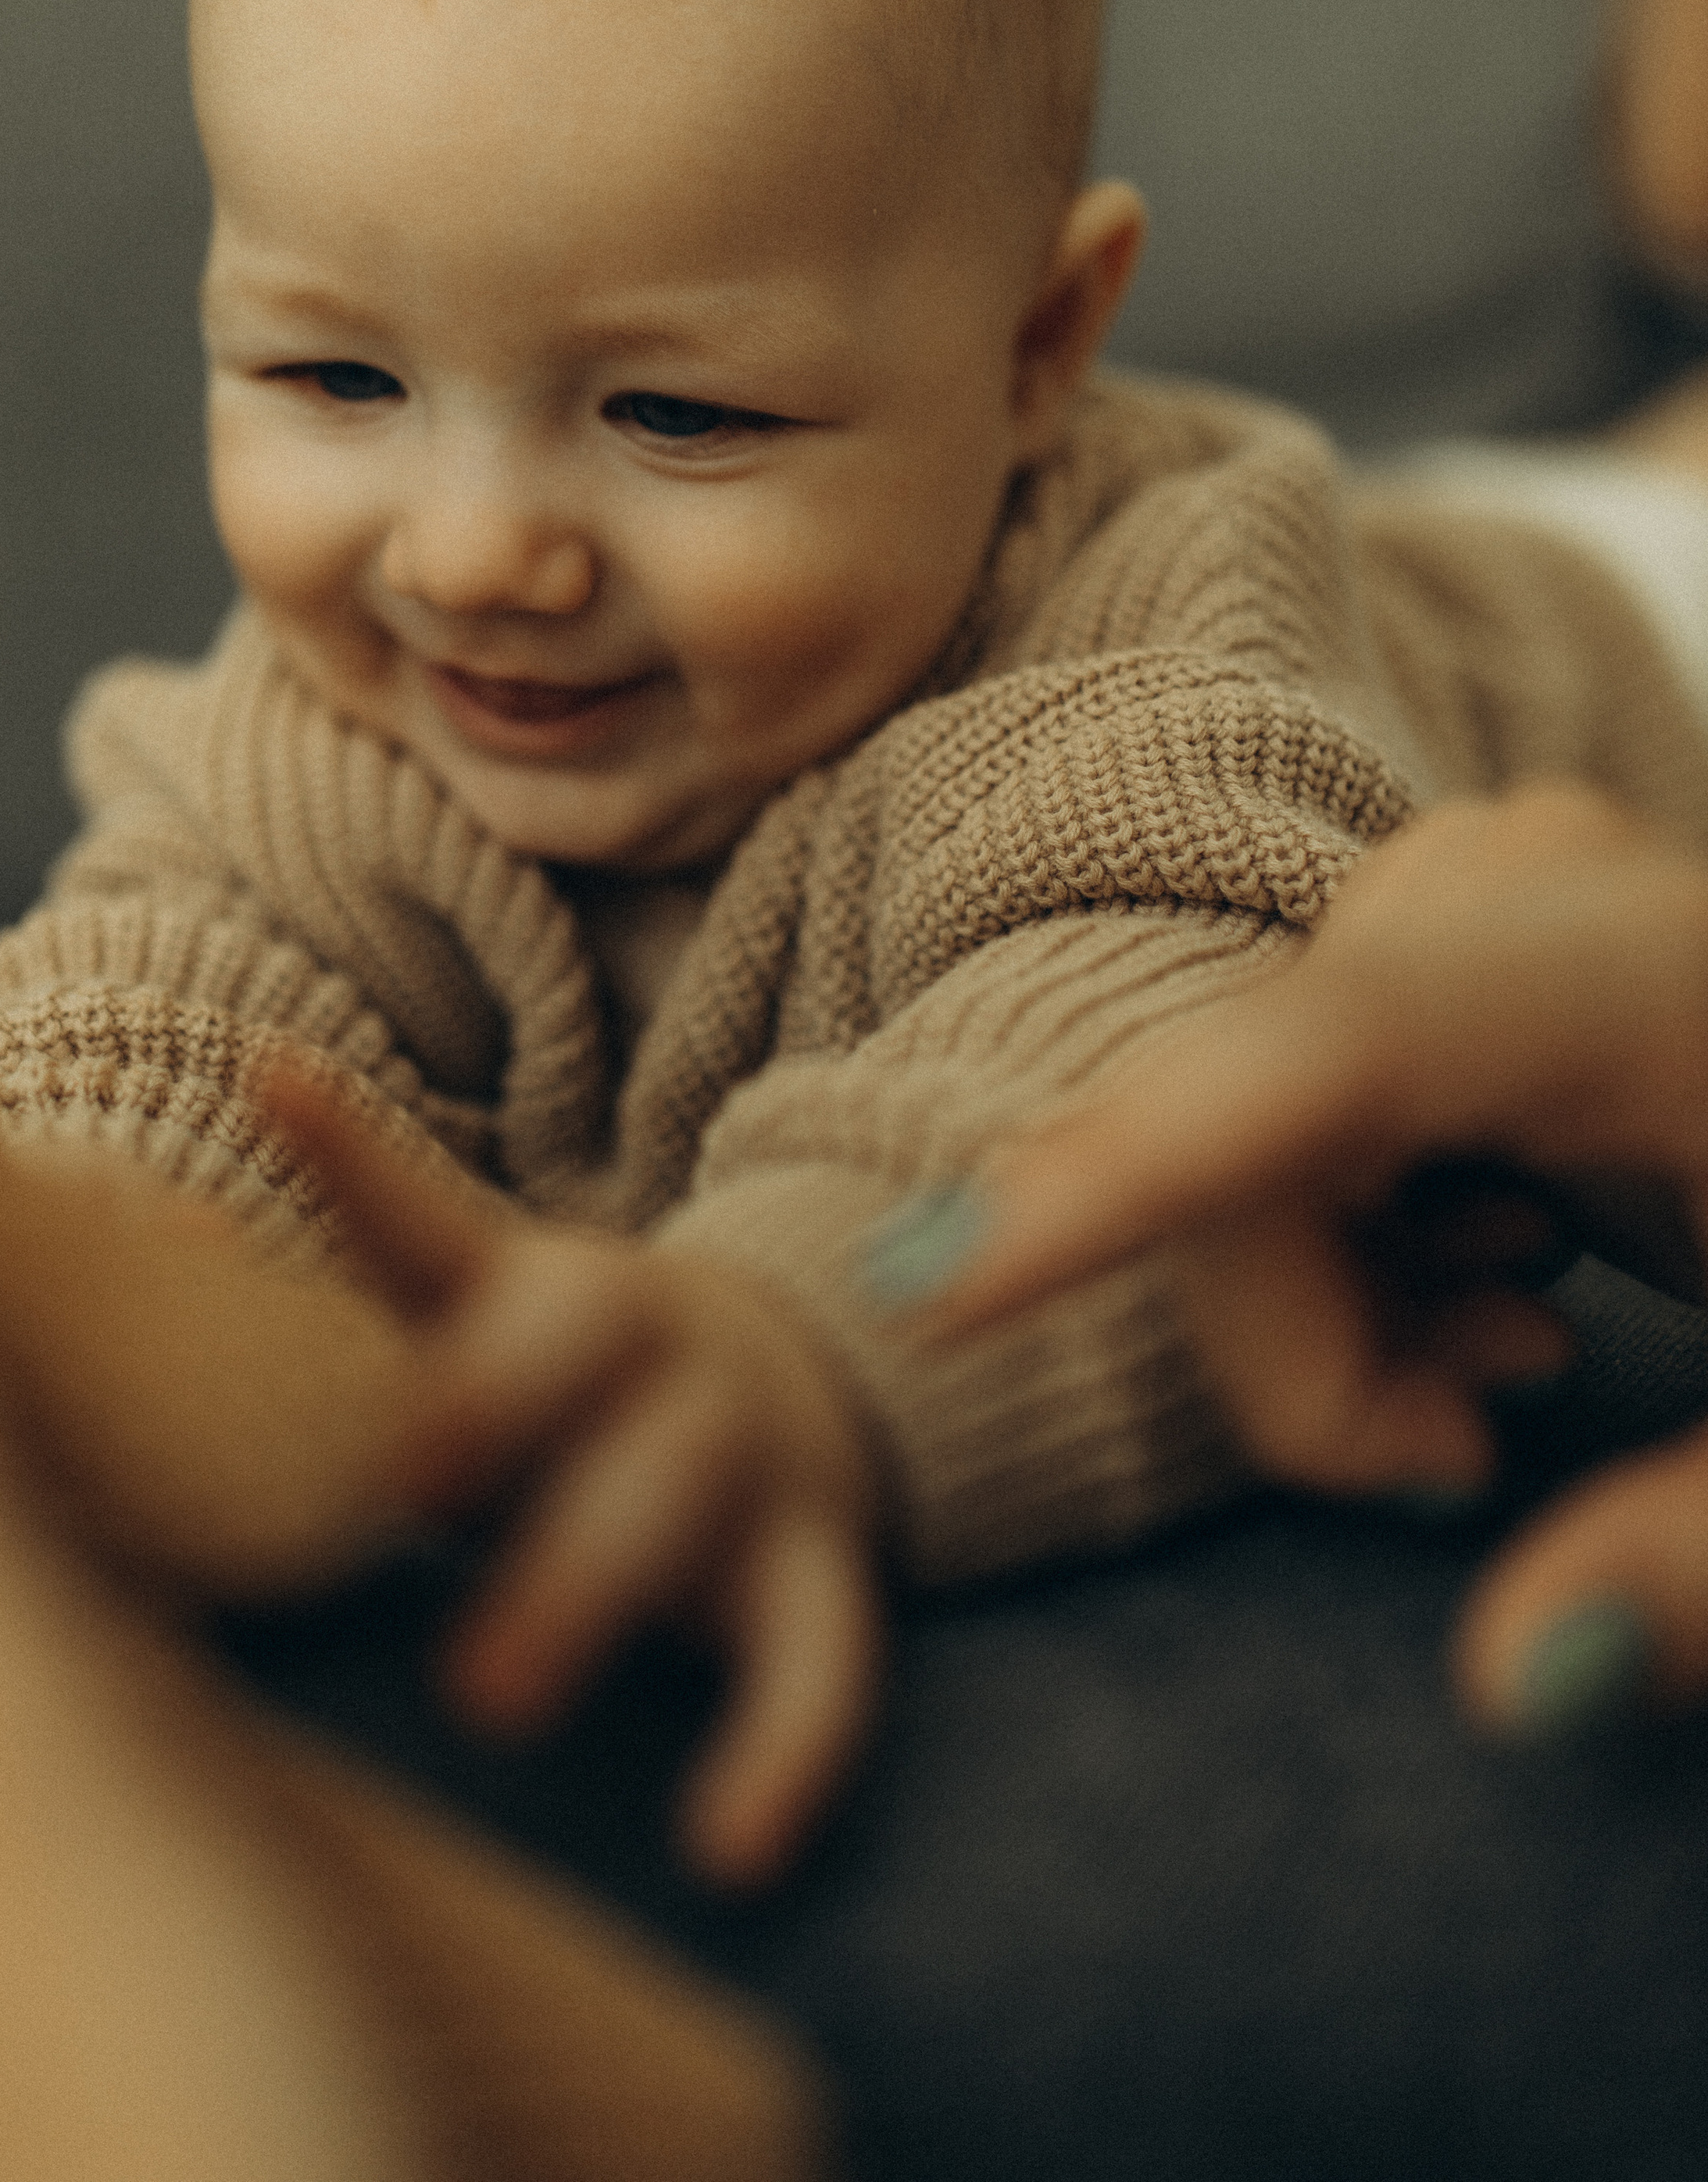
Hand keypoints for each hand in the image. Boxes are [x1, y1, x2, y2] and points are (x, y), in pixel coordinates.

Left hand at [260, 1064, 885, 1886]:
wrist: (773, 1387)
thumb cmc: (551, 1366)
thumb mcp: (454, 1302)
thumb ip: (332, 1276)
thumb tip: (152, 1229)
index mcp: (538, 1277)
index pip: (445, 1229)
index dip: (367, 1188)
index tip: (296, 1170)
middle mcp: (649, 1342)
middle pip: (585, 1351)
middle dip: (498, 1406)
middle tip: (402, 1487)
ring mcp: (743, 1451)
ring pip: (682, 1494)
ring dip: (590, 1584)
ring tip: (489, 1696)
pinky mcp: (814, 1566)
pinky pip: (821, 1656)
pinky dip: (787, 1748)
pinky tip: (730, 1848)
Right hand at [915, 783, 1707, 1732]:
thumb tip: (1510, 1678)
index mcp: (1646, 983)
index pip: (1329, 1062)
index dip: (1126, 1176)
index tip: (938, 1284)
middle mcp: (1538, 896)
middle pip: (1260, 1115)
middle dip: (1291, 1336)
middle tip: (1455, 1477)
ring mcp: (1494, 901)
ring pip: (1257, 1106)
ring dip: (1318, 1290)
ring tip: (1498, 1382)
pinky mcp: (1468, 943)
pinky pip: (1302, 1082)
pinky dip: (1346, 1226)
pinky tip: (1491, 1286)